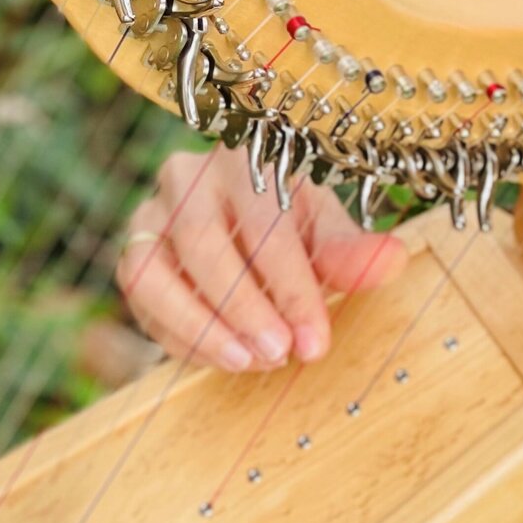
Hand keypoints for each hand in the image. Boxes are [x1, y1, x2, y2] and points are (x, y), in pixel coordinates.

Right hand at [118, 145, 409, 372]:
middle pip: (202, 242)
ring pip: (150, 272)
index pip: (264, 222)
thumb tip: (392, 261)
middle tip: (280, 353)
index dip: (291, 287)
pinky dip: (180, 337)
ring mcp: (148, 215)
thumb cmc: (291, 224)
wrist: (242, 221)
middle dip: (244, 308)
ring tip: (245, 362)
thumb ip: (352, 253)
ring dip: (199, 326)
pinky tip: (222, 358)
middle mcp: (186, 178)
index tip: (315, 340)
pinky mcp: (130, 255)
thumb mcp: (325, 232)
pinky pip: (140, 301)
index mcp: (245, 160)